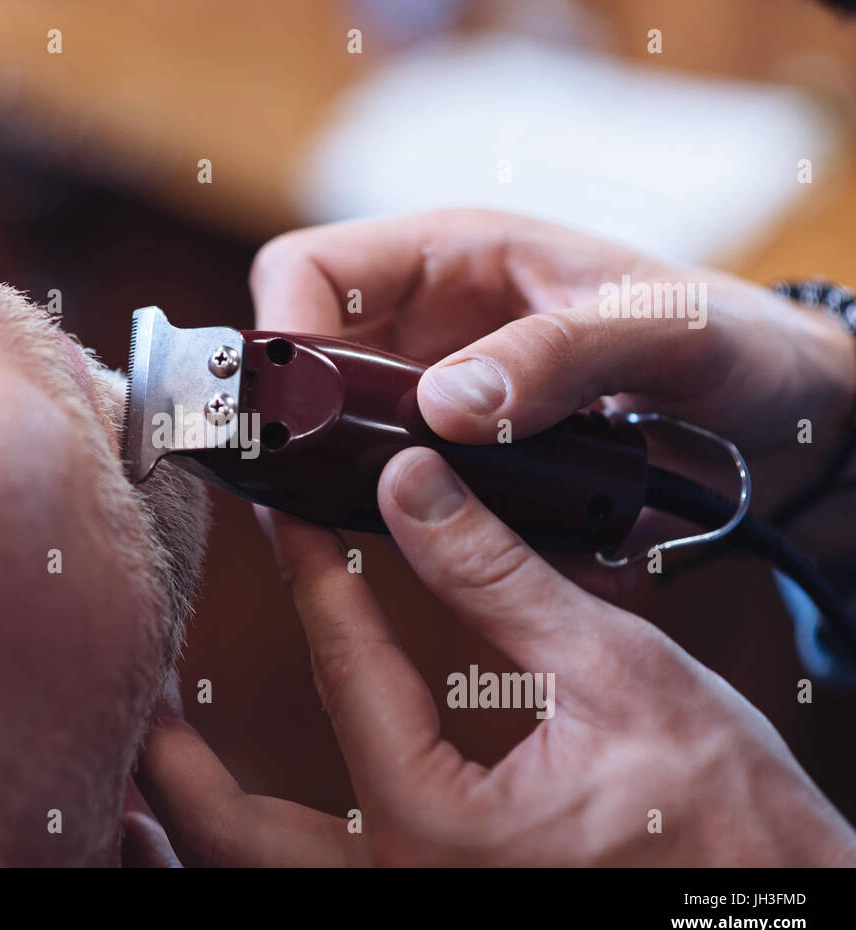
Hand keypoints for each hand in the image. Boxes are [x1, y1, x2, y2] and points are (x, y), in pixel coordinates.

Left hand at [136, 450, 855, 864]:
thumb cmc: (726, 816)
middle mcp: (401, 891)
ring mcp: (409, 914)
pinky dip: (247, 853)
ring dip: (190, 822)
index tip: (281, 517)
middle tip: (144, 686)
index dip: (311, 581)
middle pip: (231, 835)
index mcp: (437, 826)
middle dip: (170, 762)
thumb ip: (496, 577)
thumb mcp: (614, 673)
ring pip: (252, 879)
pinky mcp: (431, 913)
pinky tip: (232, 817)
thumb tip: (416, 485)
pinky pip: (304, 889)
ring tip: (153, 757)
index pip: (344, 674)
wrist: (778, 909)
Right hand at [248, 210, 855, 565]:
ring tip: (347, 526)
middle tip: (307, 489)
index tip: (295, 410)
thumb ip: (559, 356)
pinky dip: (384, 511)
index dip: (282, 331)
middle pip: (305, 359)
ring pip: (335, 429)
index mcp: (454, 255)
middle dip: (294, 421)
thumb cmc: (729, 338)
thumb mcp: (660, 332)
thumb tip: (445, 407)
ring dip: (330, 474)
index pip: (310, 270)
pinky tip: (406, 544)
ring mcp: (438, 393)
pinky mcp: (458, 455)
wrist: (776, 411)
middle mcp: (428, 323)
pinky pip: (390, 480)